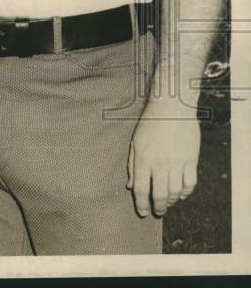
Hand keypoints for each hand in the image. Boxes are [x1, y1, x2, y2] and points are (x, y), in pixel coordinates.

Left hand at [127, 101, 200, 217]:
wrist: (172, 109)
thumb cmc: (150, 124)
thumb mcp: (135, 143)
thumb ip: (133, 166)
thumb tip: (130, 186)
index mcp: (143, 159)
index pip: (141, 189)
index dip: (141, 204)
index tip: (142, 212)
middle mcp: (160, 164)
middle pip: (160, 194)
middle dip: (158, 207)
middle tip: (158, 212)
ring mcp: (177, 163)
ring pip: (176, 192)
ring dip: (172, 201)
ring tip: (169, 203)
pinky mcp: (191, 160)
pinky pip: (190, 183)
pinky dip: (187, 192)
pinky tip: (182, 194)